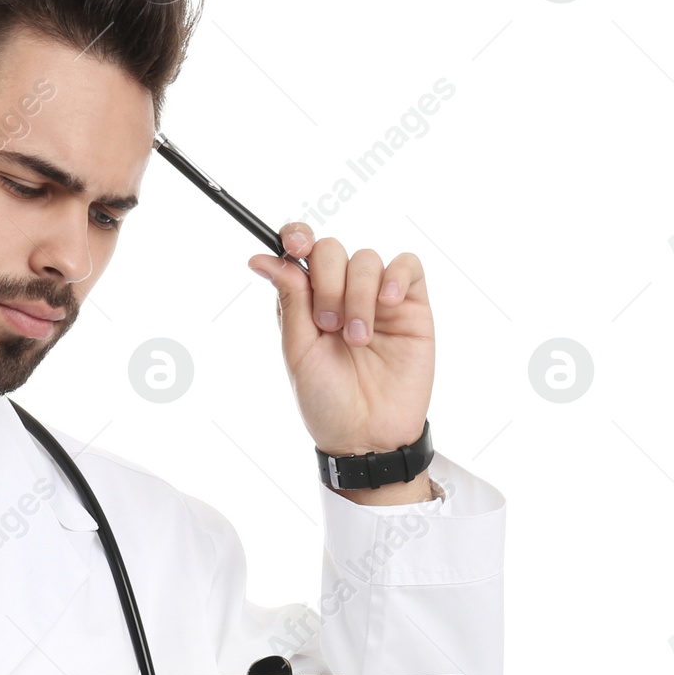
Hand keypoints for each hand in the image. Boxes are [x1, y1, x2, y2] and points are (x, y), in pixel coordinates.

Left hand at [248, 225, 434, 462]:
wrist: (367, 436)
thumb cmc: (326, 400)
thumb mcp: (298, 350)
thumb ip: (289, 300)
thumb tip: (261, 257)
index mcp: (308, 303)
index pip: (303, 252)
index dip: (297, 238)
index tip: (294, 244)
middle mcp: (342, 295)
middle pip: (333, 250)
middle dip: (328, 281)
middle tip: (329, 325)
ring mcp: (378, 300)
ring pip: (367, 258)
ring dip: (359, 294)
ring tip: (358, 338)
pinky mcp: (411, 308)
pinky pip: (408, 266)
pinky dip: (395, 276)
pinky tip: (387, 302)